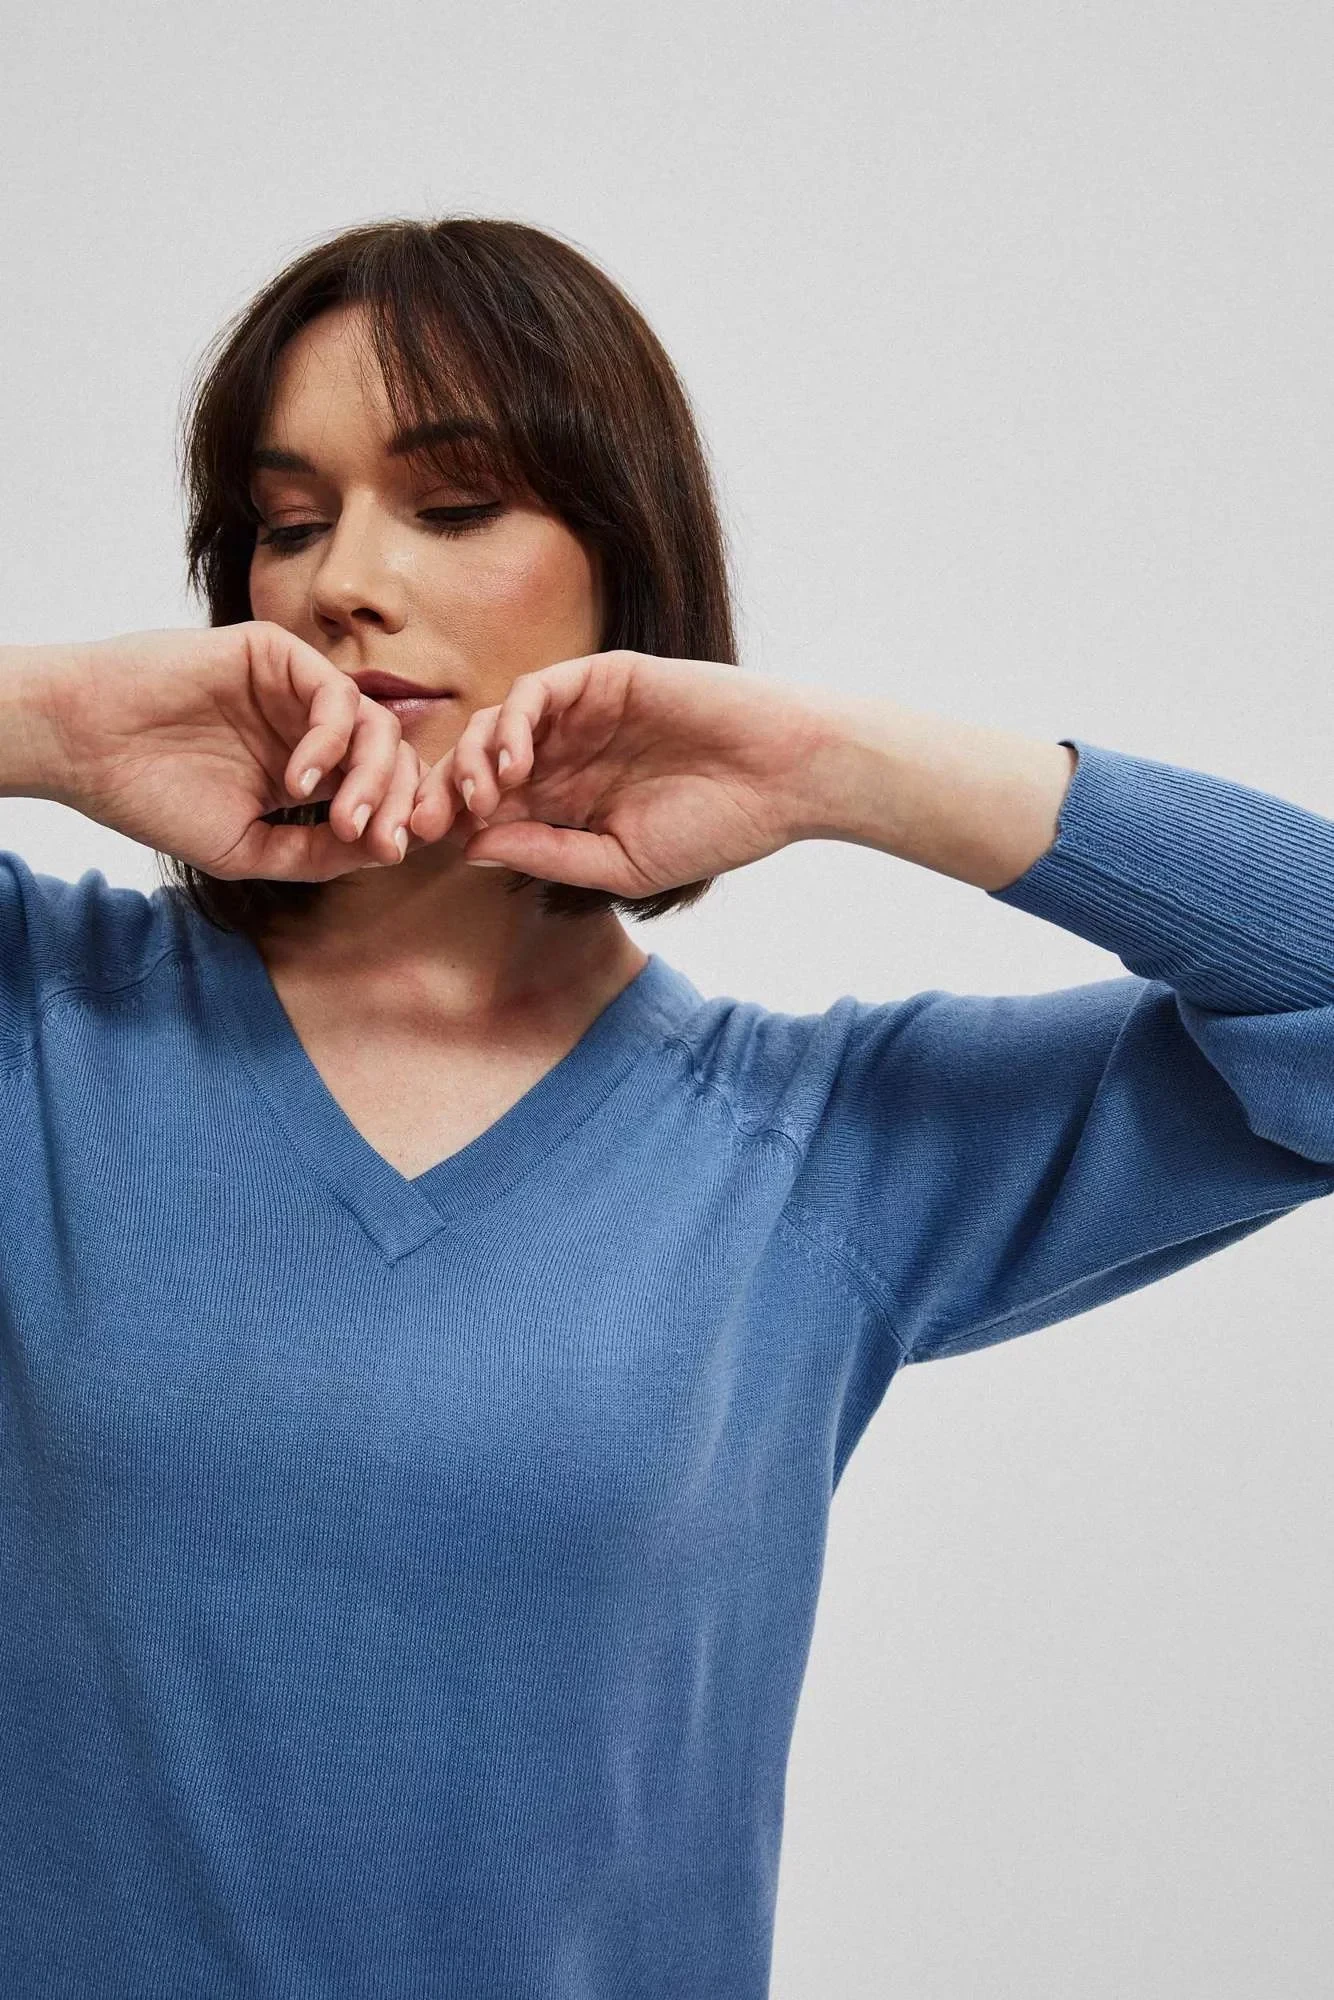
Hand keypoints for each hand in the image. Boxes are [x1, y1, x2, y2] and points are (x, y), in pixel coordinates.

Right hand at [34, 621, 425, 878]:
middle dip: (398, 801)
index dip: (399, 818)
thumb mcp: (247, 849)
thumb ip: (316, 854)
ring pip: (375, 723)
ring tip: (342, 819)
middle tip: (381, 840)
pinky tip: (298, 779)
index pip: (381, 789)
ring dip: (373, 777)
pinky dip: (331, 740)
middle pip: (391, 756)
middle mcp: (308, 728)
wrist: (85, 748)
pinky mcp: (275, 655)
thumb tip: (390, 850)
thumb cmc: (154, 799)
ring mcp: (294, 691)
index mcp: (308, 773)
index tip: (391, 852)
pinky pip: (333, 692)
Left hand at [407, 649, 821, 896]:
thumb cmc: (717, 828)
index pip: (492, 807)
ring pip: (500, 724)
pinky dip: (515, 721)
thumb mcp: (619, 862)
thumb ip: (546, 854)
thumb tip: (469, 849)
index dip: (452, 823)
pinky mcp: (604, 676)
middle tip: (423, 822)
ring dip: (477, 760)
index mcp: (571, 802)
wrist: (785, 777)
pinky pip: (538, 690)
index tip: (420, 848)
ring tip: (483, 797)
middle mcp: (570, 753)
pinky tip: (516, 763)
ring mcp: (584, 713)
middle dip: (445, 791)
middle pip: (482, 764)